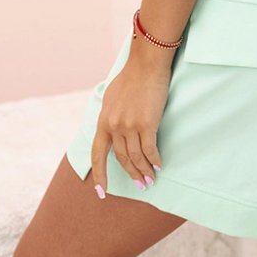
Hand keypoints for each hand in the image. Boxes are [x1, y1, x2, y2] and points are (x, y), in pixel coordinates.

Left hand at [90, 55, 169, 196]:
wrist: (146, 64)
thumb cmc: (131, 77)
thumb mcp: (111, 97)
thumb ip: (110, 115)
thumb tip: (111, 128)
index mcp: (103, 121)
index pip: (97, 154)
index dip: (99, 175)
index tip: (101, 192)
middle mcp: (114, 126)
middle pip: (121, 158)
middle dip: (131, 174)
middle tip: (140, 184)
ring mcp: (129, 125)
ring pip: (136, 157)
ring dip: (144, 171)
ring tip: (150, 180)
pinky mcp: (146, 123)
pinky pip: (150, 149)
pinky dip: (154, 160)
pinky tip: (158, 165)